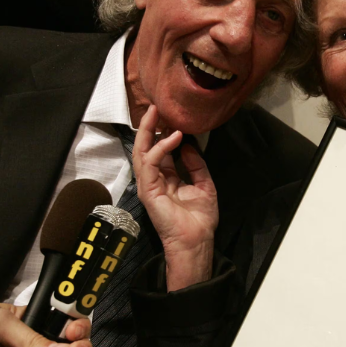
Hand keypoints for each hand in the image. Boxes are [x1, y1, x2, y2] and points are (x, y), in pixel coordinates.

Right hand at [133, 105, 218, 290]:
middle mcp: (155, 180)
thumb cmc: (199, 218)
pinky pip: (149, 164)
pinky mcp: (148, 190)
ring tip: (157, 113)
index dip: (162, 132)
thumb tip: (190, 145)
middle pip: (146, 148)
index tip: (169, 116)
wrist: (196, 240)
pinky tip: (173, 138)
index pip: (159, 150)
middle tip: (155, 107)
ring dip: (148, 131)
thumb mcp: (204, 184)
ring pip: (141, 152)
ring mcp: (149, 185)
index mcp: (167, 179)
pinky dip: (159, 148)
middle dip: (149, 126)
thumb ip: (196, 165)